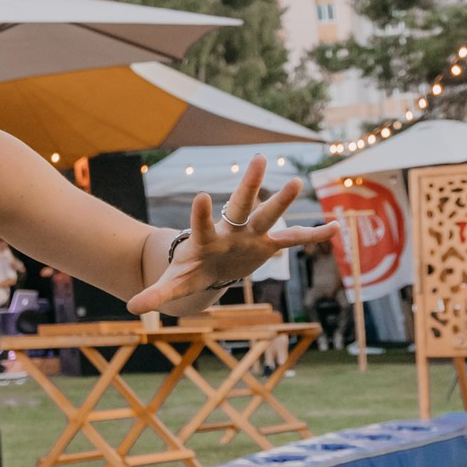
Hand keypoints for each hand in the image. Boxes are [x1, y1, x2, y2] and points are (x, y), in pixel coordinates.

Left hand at [127, 156, 338, 315]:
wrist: (207, 268)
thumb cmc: (189, 271)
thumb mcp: (173, 285)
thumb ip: (155, 295)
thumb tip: (131, 307)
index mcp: (205, 240)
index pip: (201, 224)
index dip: (201, 212)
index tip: (202, 195)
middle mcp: (230, 231)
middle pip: (239, 206)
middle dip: (248, 185)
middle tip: (257, 160)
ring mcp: (251, 236)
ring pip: (267, 215)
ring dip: (281, 200)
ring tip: (297, 181)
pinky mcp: (267, 245)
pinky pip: (294, 239)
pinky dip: (314, 235)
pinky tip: (336, 227)